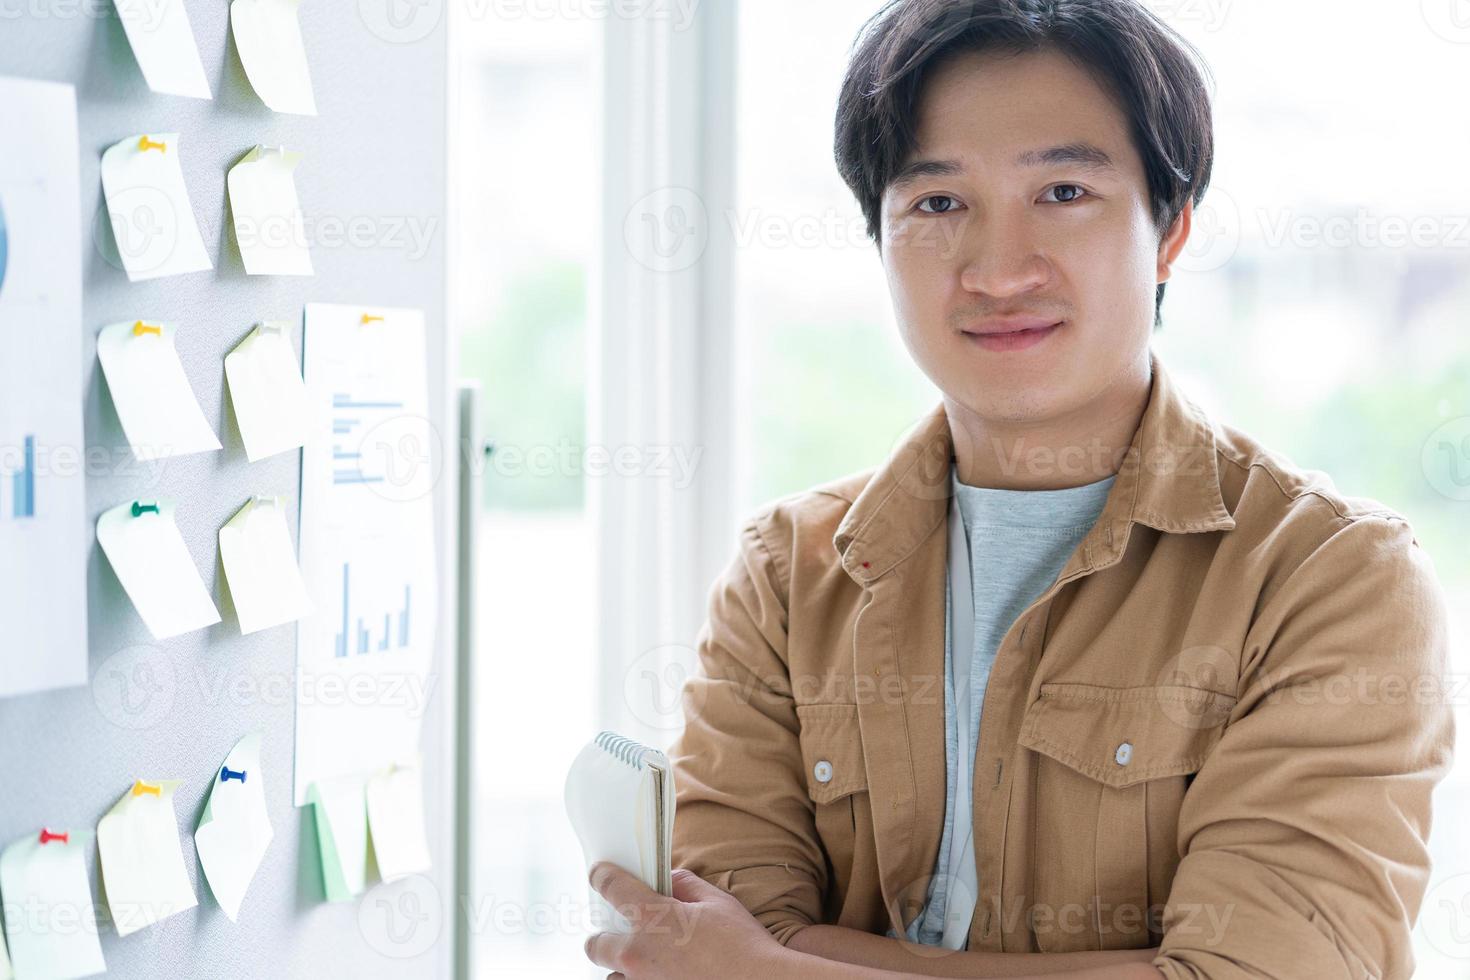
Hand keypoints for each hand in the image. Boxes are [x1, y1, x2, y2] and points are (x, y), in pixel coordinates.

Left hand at [583, 862, 789, 978]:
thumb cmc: (743, 947)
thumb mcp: (718, 902)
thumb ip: (686, 886)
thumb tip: (669, 882)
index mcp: (653, 918)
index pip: (611, 886)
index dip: (602, 876)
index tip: (599, 875)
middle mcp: (639, 955)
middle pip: (596, 944)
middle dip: (605, 936)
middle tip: (624, 933)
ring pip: (612, 976)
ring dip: (624, 968)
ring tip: (650, 963)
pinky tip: (662, 976)